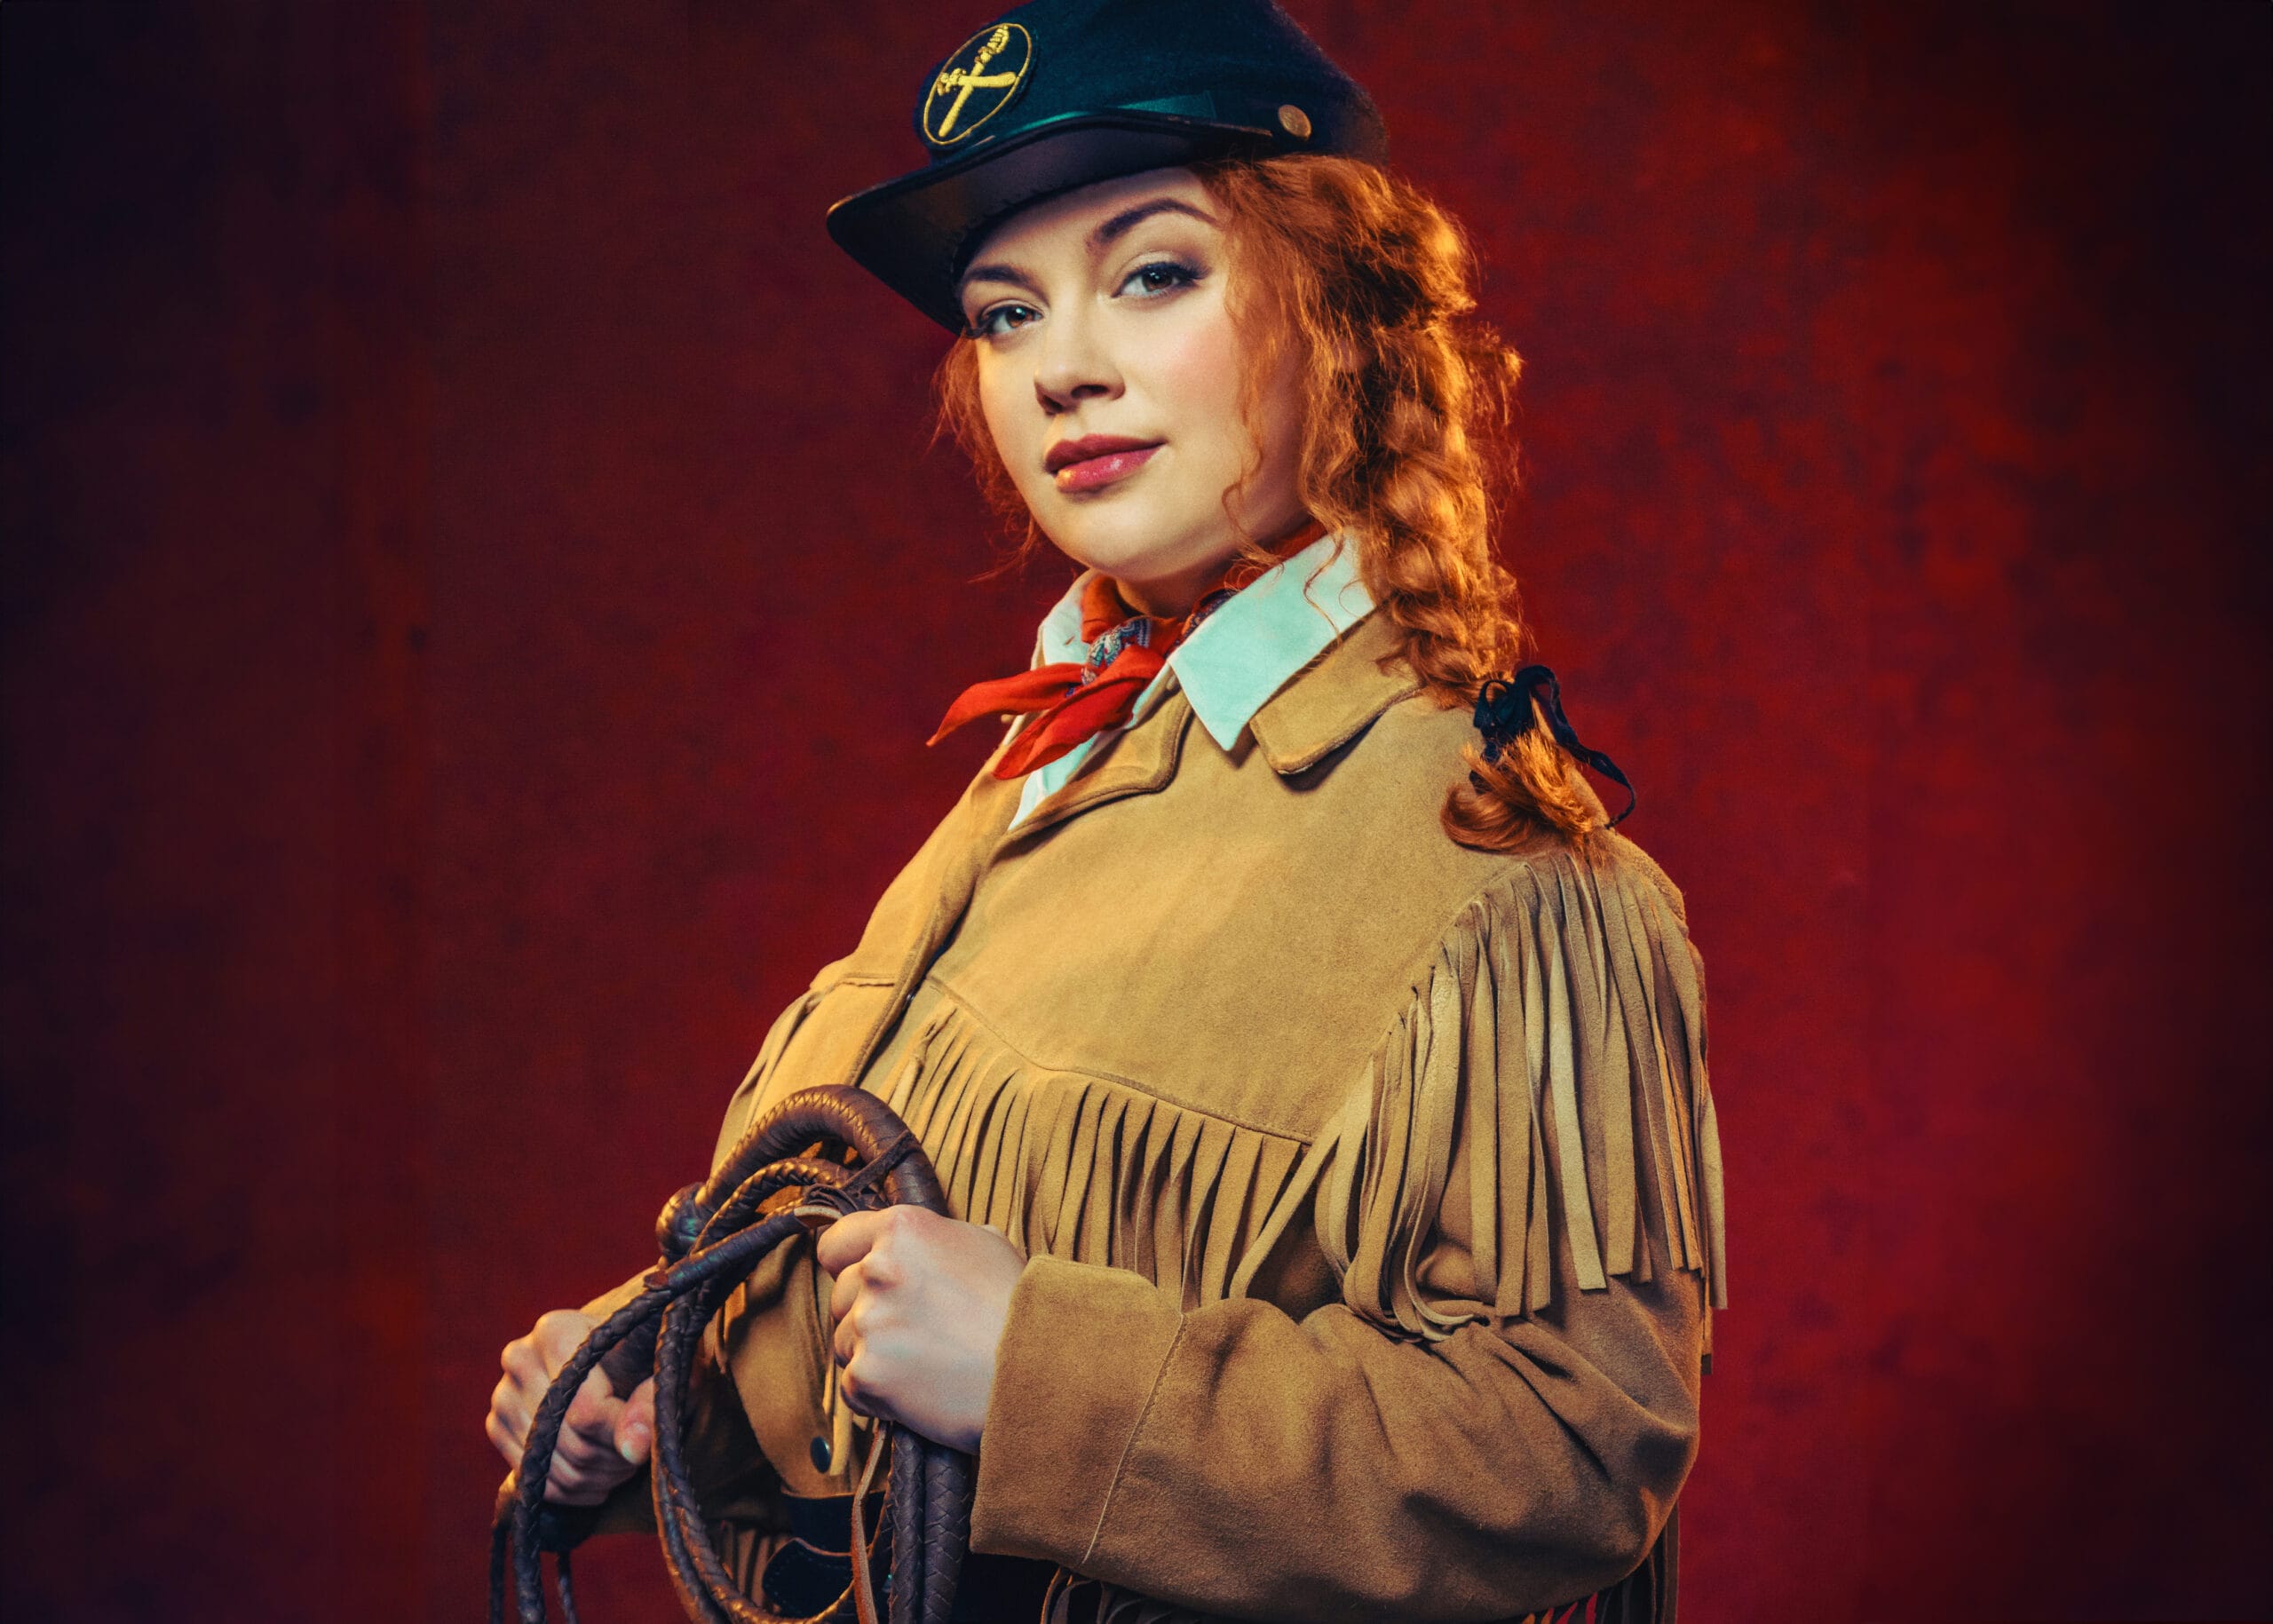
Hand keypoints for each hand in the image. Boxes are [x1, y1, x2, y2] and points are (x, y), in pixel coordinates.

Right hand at [487, 1308, 655, 1504]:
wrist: (616, 1352)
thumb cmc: (646, 1354)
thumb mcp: (662, 1367)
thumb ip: (652, 1402)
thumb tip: (632, 1447)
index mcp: (556, 1330)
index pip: (585, 1411)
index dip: (621, 1435)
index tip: (647, 1436)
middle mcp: (520, 1358)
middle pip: (568, 1441)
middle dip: (612, 1459)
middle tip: (638, 1452)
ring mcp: (503, 1395)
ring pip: (552, 1467)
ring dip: (596, 1477)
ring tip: (622, 1460)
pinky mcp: (497, 1427)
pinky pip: (535, 1481)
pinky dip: (573, 1490)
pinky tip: (598, 1475)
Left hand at [816, 1207, 1028, 1452]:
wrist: (1043, 1370)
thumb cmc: (1021, 1308)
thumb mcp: (985, 1245)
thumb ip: (933, 1241)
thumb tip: (908, 1247)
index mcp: (902, 1229)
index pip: (836, 1245)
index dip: (850, 1266)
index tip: (868, 1286)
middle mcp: (878, 1268)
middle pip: (840, 1297)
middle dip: (869, 1316)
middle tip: (919, 1333)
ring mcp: (869, 1323)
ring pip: (844, 1343)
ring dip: (875, 1356)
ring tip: (927, 1364)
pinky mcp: (868, 1375)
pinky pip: (853, 1388)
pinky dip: (880, 1396)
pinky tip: (921, 1391)